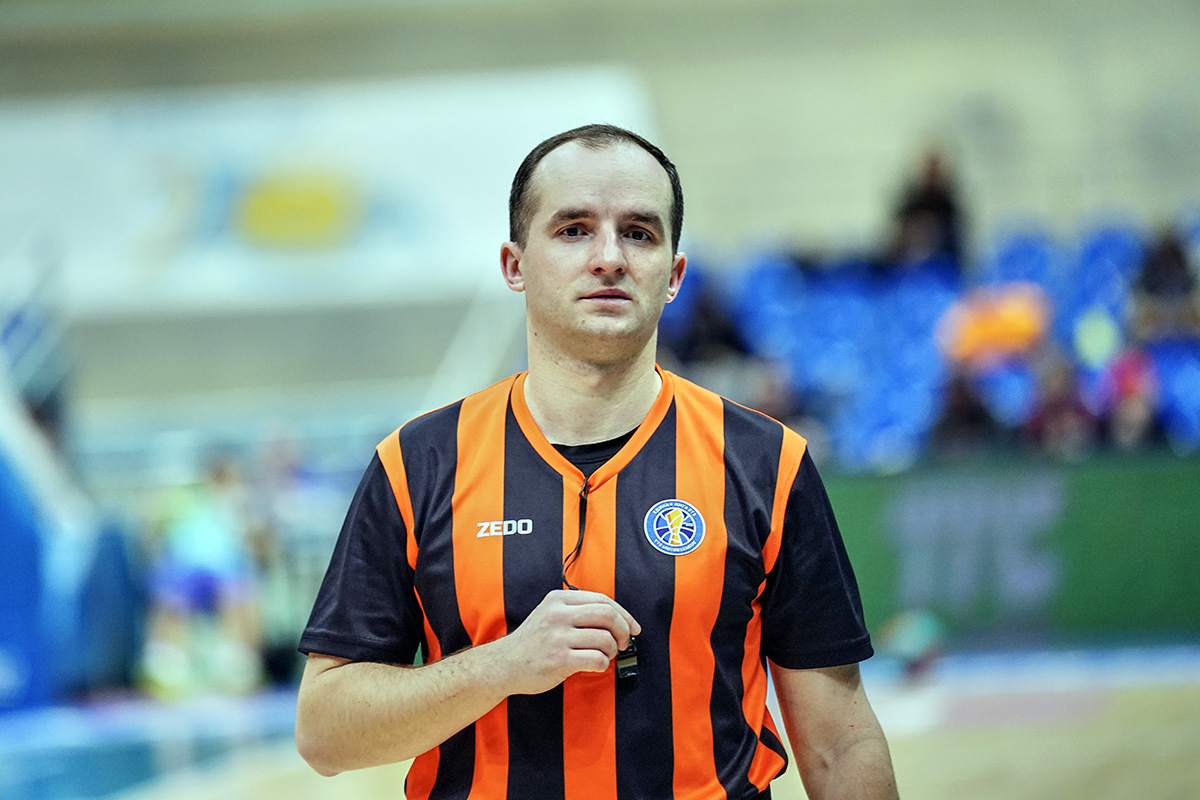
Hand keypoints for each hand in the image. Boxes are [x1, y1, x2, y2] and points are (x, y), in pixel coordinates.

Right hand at [497, 589, 640, 694]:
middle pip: (607, 614)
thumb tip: (617, 617)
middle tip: (623, 642)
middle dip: (623, 630)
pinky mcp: (559, 660)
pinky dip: (603, 664)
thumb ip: (577, 610)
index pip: (602, 600)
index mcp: (558, 600)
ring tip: (604, 655)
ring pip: (605, 639)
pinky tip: (594, 665)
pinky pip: (597, 660)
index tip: (633, 626)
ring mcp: (558, 637)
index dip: (624, 614)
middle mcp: (558, 615)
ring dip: (612, 650)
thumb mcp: (549, 614)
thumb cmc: (532, 642)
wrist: (504, 665)